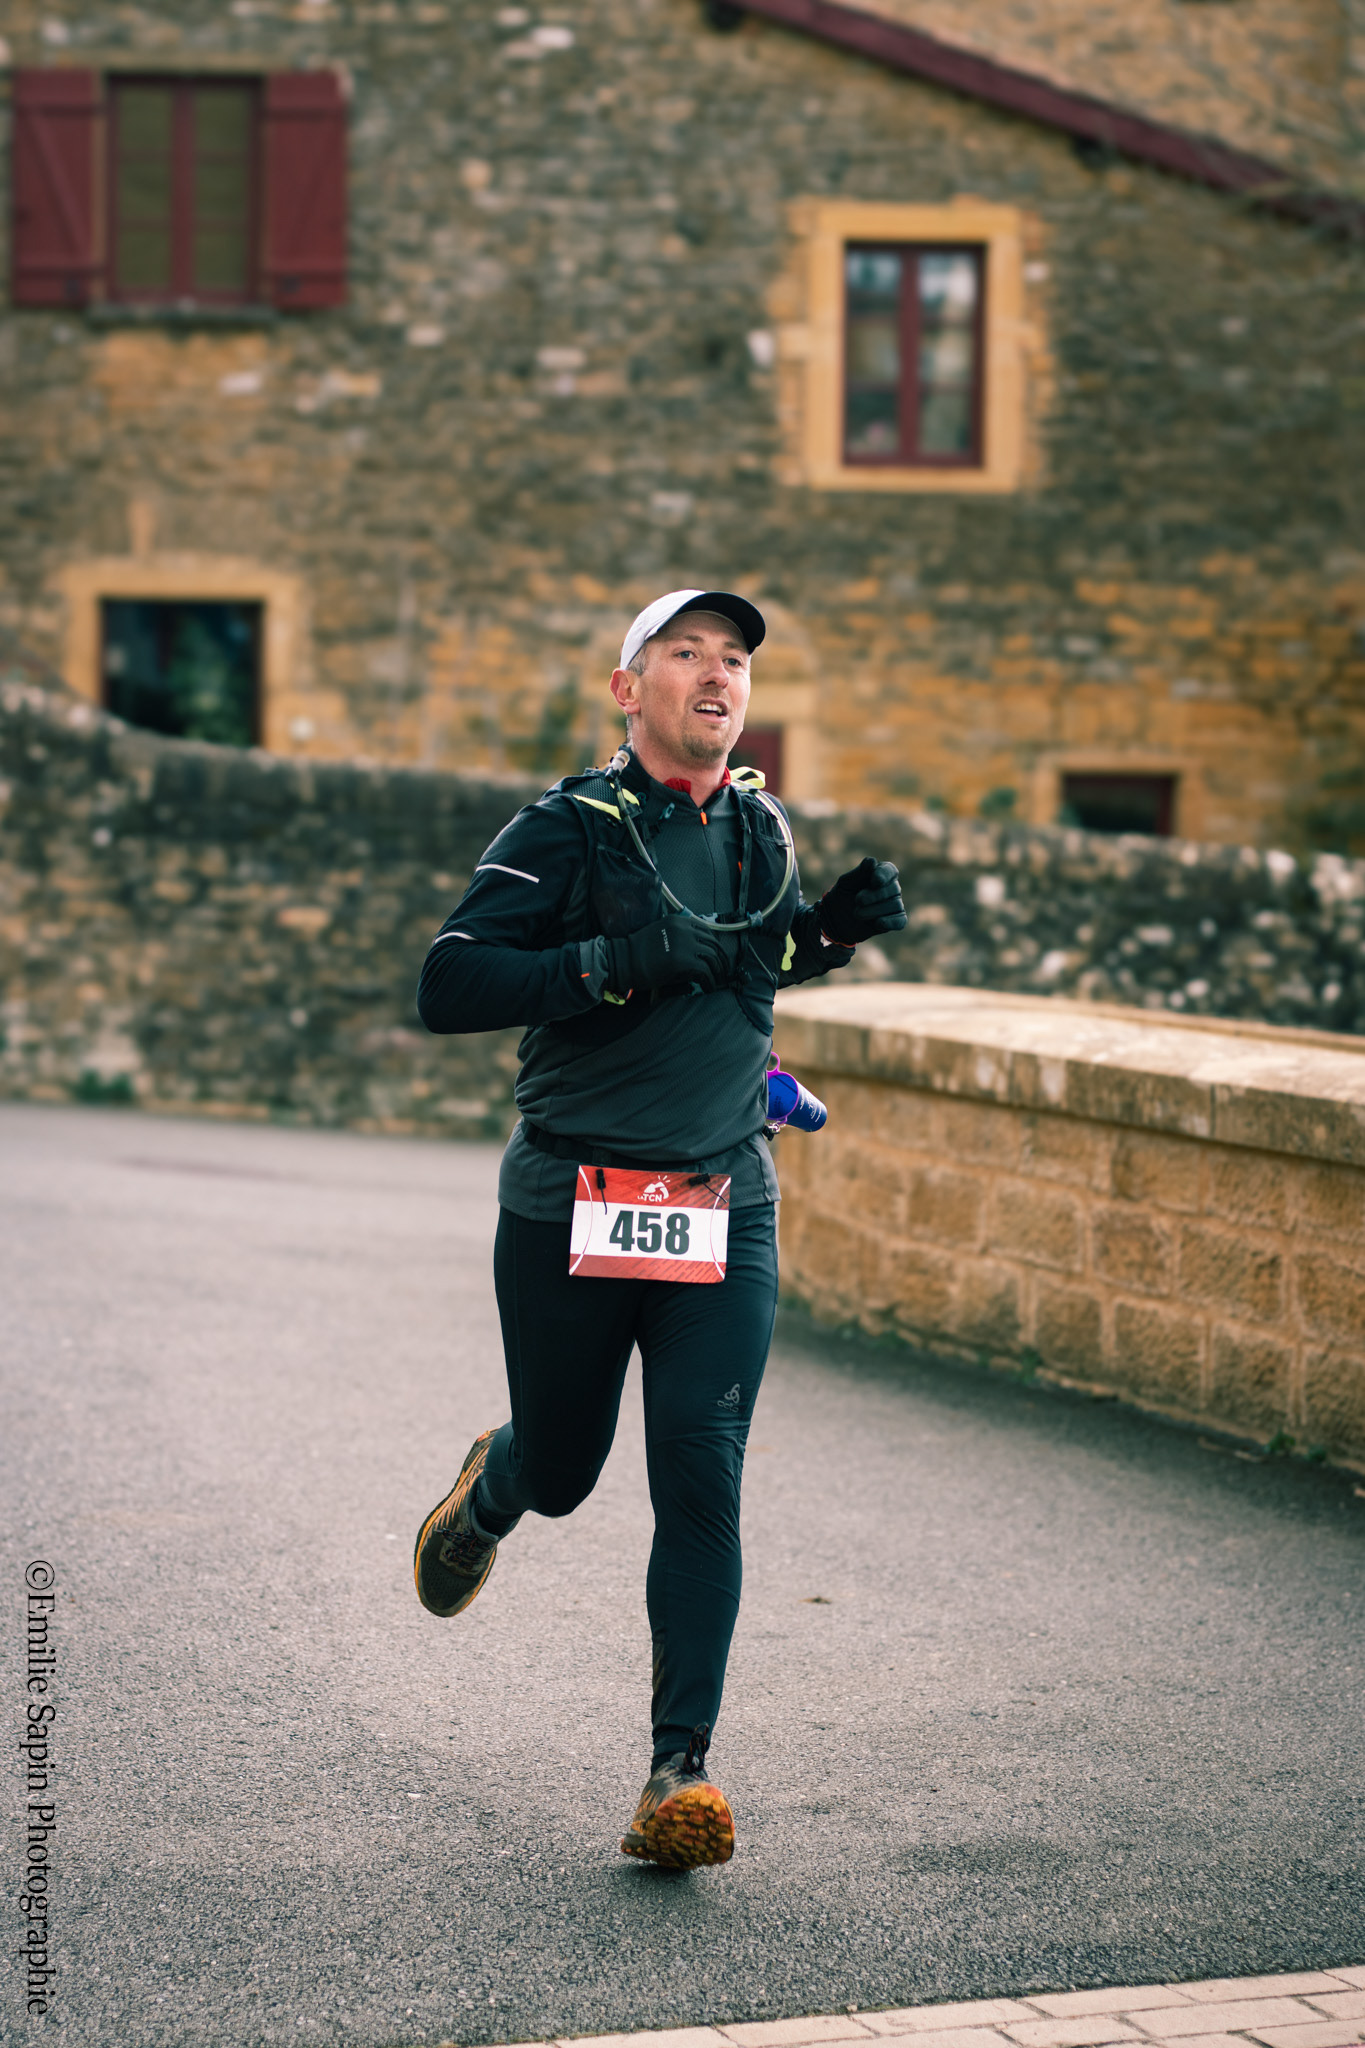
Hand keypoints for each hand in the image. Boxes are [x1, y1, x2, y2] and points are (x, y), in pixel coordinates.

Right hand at [604, 914, 738, 995]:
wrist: (623, 960)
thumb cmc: (638, 951)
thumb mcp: (661, 934)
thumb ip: (680, 938)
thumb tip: (698, 952)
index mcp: (678, 920)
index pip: (706, 930)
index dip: (714, 945)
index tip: (717, 955)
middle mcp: (684, 928)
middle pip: (713, 944)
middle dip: (721, 959)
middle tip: (723, 971)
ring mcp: (685, 943)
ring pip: (712, 958)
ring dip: (718, 972)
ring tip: (717, 981)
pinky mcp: (684, 960)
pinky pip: (706, 972)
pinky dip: (710, 981)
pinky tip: (708, 988)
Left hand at [819, 857, 906, 944]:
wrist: (837, 919)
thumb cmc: (843, 896)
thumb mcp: (846, 883)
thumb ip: (860, 873)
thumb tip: (873, 862)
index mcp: (881, 874)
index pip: (890, 870)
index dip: (884, 874)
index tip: (875, 881)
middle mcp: (891, 888)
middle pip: (893, 889)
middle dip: (875, 895)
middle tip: (858, 900)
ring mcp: (894, 905)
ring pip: (895, 905)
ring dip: (874, 910)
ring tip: (857, 914)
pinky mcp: (895, 921)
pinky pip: (900, 921)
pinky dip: (891, 922)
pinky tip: (878, 923)